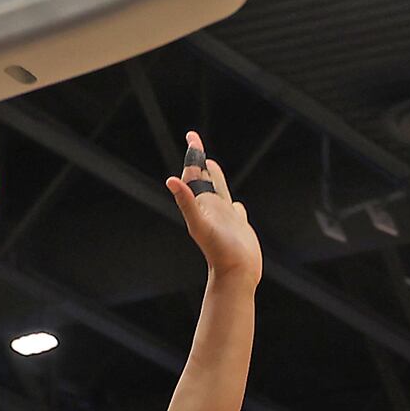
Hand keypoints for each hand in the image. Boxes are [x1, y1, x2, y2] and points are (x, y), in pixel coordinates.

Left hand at [166, 131, 261, 286]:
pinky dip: (232, 201)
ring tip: (210, 163)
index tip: (191, 136)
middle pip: (203, 178)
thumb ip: (186, 202)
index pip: (193, 174)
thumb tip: (171, 180)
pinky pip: (235, 208)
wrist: (237, 274)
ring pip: (218, 190)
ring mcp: (225, 217)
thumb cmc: (219, 251)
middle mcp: (211, 208)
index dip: (192, 156)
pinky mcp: (238, 226)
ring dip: (214, 176)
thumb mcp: (201, 224)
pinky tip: (234, 202)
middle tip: (194, 140)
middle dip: (198, 159)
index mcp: (201, 204)